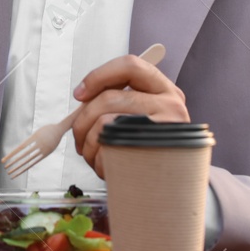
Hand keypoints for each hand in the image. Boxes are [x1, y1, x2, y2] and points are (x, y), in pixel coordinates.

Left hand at [69, 52, 190, 178]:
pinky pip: (111, 149)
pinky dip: (98, 159)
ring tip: (90, 152)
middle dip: (83, 118)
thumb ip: (119, 99)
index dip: (98, 76)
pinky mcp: (154, 156)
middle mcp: (171, 106)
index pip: (129, 65)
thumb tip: (82, 96)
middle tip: (78, 133)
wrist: (171, 184)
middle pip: (110, 98)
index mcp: (164, 89)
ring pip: (106, 123)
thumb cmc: (148, 147)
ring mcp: (166, 130)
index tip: (80, 94)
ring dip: (87, 141)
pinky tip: (104, 164)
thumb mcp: (141, 114)